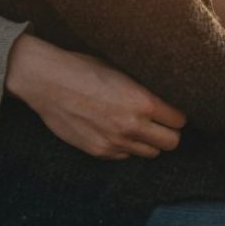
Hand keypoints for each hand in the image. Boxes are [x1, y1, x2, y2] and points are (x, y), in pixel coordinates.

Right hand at [5, 34, 186, 158]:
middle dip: (169, 133)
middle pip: (172, 142)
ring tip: (138, 128)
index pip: (179, 121)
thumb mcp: (121, 73)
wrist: (44, 80)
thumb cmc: (83, 69)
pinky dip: (126, 147)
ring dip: (149, 142)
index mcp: (142, 102)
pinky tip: (115, 132)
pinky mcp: (99, 151)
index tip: (171, 112)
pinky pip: (125, 156)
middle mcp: (132, 125)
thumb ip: (144, 92)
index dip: (176, 116)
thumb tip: (165, 102)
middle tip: (161, 124)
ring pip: (151, 153)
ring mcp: (115, 142)